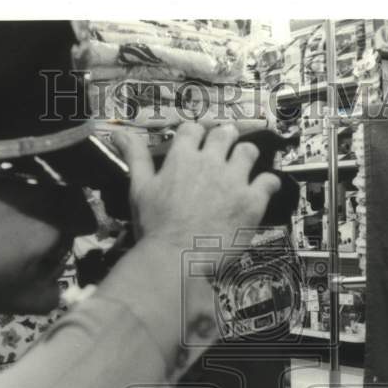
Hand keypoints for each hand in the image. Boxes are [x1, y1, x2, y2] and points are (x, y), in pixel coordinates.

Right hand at [112, 122, 280, 251]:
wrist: (177, 258)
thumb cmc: (155, 227)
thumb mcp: (140, 189)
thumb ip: (135, 157)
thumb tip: (118, 134)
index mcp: (182, 157)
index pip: (193, 129)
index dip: (197, 135)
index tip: (199, 143)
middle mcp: (211, 162)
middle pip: (224, 134)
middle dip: (225, 139)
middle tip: (225, 151)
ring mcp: (234, 180)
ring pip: (249, 151)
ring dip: (247, 156)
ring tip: (243, 167)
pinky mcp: (252, 201)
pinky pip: (269, 181)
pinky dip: (268, 184)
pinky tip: (263, 190)